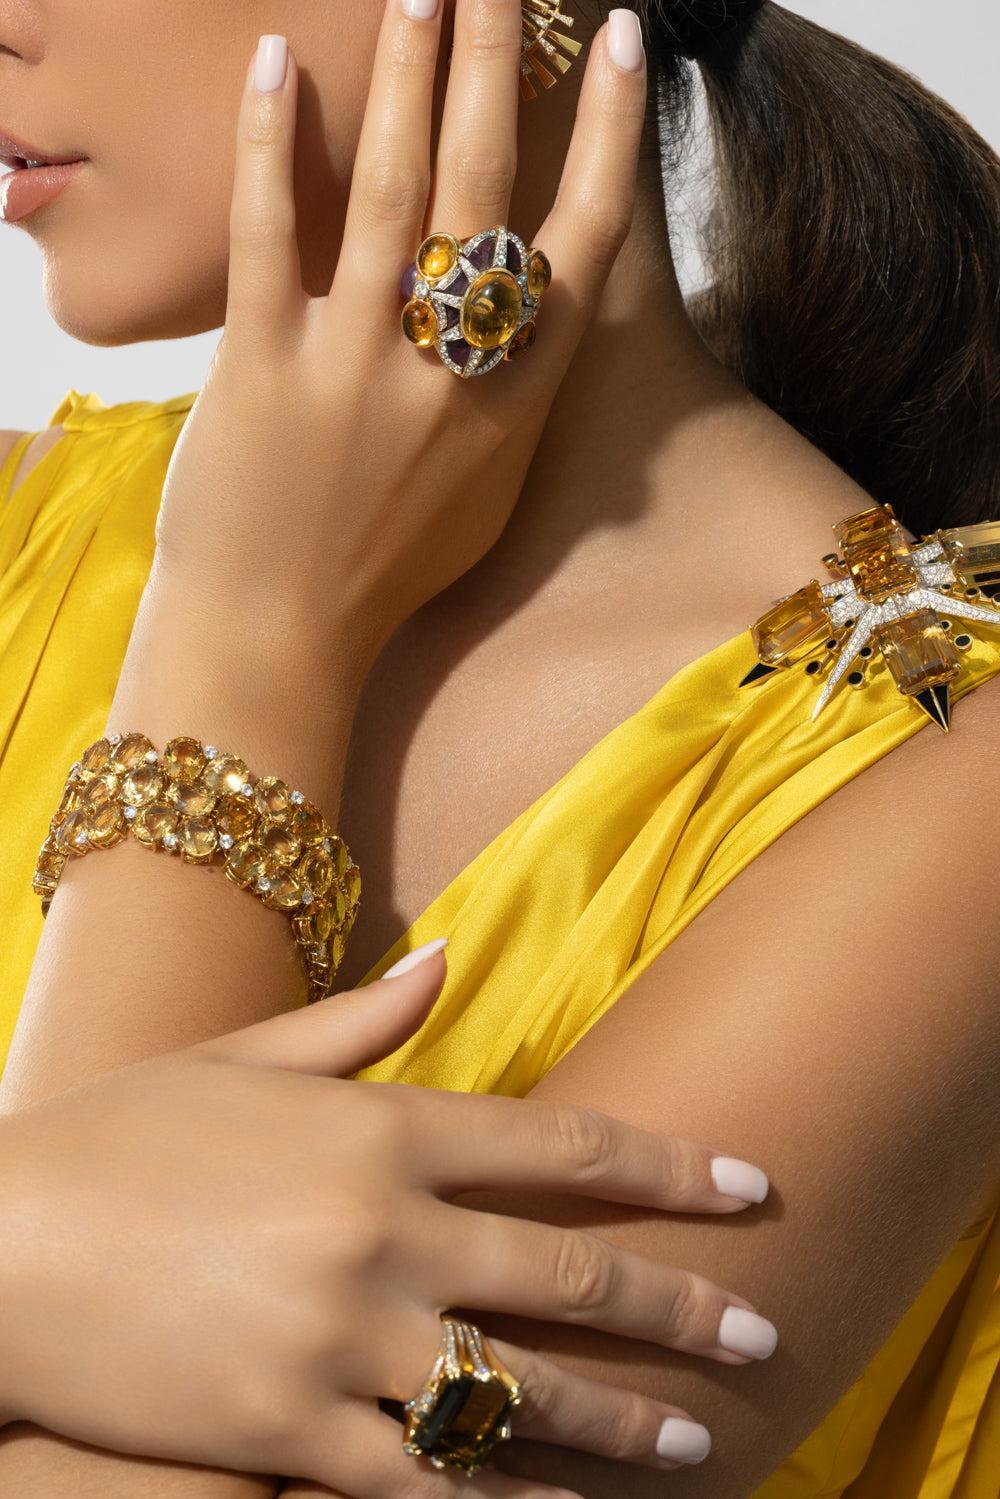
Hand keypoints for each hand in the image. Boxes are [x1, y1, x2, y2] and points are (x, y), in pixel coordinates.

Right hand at [2, 947, 773, 1493]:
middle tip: (764, 1333)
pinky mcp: (285, 1431)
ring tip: (702, 1442)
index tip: (752, 1186)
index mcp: (377, 1126)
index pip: (561, 1142)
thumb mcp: (241, 1056)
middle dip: (680, 1305)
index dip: (669, 1165)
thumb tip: (448, 959)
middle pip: (568, 1271)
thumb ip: (361, 1021)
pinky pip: (426, 1484)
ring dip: (623, 1422)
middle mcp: (380, 1227)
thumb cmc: (119, 1137)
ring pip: (518, 1391)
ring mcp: (338, 1335)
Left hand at [151, 0, 648, 667]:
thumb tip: (537, 324)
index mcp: (515, 404)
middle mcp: (448, 372)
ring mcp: (355, 364)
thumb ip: (515, 406)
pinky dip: (277, 143)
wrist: (281, 638)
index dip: (606, 137)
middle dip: (500, 67)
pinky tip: (281, 63)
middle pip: (488, 189)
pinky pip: (270, 231)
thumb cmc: (385, 575)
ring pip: (394, 190)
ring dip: (409, 75)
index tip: (618, 47)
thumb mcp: (484, 498)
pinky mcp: (262, 363)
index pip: (581, 246)